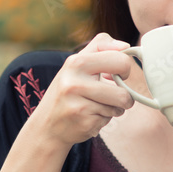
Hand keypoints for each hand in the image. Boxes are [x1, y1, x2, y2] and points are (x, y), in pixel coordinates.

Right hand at [30, 33, 134, 147]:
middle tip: (116, 96)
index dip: (125, 68)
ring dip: (114, 109)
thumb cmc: (67, 92)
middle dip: (126, 97)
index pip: (120, 59)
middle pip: (123, 92)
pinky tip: (88, 117)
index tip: (117, 74)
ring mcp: (79, 105)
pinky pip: (109, 119)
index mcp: (76, 62)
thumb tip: (125, 45)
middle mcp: (75, 83)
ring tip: (97, 107)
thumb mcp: (76, 64)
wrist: (46, 126)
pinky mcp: (84, 123)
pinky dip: (103, 119)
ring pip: (118, 108)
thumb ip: (99, 47)